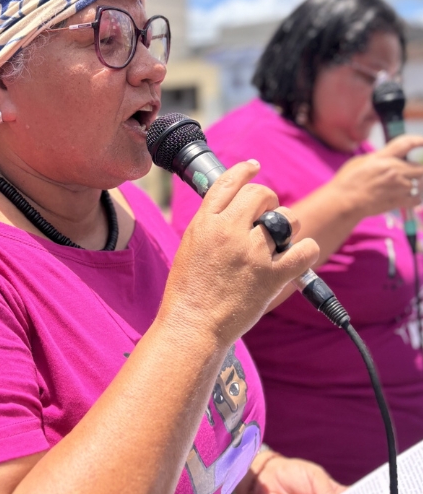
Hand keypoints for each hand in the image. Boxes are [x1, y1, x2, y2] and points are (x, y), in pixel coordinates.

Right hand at [160, 161, 319, 343]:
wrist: (192, 325)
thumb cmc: (188, 291)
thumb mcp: (191, 246)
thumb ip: (211, 225)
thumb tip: (232, 210)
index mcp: (206, 223)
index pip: (229, 182)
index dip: (245, 170)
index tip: (254, 168)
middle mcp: (230, 232)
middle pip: (261, 195)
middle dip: (269, 201)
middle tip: (268, 216)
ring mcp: (253, 253)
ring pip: (287, 219)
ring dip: (288, 227)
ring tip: (280, 242)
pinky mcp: (272, 275)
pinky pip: (304, 249)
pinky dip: (306, 251)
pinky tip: (298, 256)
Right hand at [331, 134, 422, 219]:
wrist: (344, 202)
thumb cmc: (347, 181)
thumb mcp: (360, 161)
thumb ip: (379, 158)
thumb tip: (390, 157)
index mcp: (382, 158)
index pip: (406, 144)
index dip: (418, 140)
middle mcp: (393, 170)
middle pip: (420, 168)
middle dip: (418, 170)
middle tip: (412, 173)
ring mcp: (397, 186)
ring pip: (420, 184)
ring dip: (416, 185)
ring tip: (405, 187)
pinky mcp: (397, 201)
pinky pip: (417, 199)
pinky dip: (415, 198)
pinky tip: (407, 197)